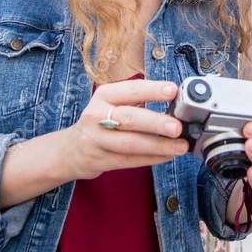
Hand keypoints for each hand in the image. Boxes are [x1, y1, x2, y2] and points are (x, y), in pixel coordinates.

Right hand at [60, 80, 188, 180]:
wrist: (71, 149)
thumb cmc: (101, 121)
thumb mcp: (112, 104)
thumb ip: (138, 101)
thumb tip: (175, 104)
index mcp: (104, 95)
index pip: (131, 90)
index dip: (152, 90)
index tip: (173, 91)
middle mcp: (97, 116)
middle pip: (129, 119)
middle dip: (156, 123)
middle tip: (177, 127)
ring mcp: (96, 140)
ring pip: (130, 144)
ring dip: (159, 146)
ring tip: (180, 146)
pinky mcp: (99, 160)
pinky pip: (130, 161)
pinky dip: (151, 159)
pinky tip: (167, 155)